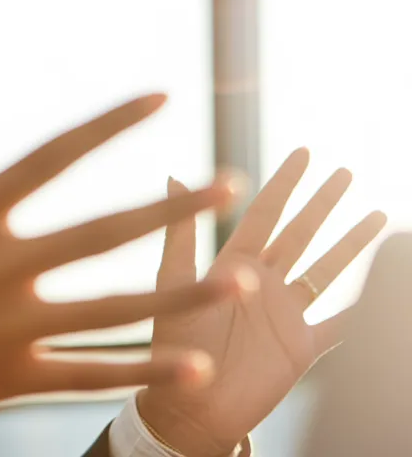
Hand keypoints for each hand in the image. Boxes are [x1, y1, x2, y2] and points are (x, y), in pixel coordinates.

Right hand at [0, 47, 247, 452]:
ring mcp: (5, 330)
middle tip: (231, 183)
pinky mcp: (6, 380)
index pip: (52, 157)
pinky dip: (140, 368)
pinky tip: (190, 358)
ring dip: (182, 292)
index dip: (110, 124)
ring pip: (113, 309)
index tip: (161, 98)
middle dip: (173, 206)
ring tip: (240, 276)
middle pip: (103, 231)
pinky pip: (87, 375)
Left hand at [139, 150, 387, 455]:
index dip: (284, 184)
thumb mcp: (174, 285)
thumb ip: (180, 234)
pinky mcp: (303, 346)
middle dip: (322, 203)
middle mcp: (261, 284)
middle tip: (344, 171)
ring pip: (326, 269)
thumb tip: (175, 176)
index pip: (263, 214)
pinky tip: (388, 287)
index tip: (304, 153)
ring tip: (377, 215)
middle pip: (300, 233)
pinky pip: (344, 322)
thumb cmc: (172, 346)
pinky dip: (368, 307)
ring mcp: (284, 313)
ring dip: (351, 244)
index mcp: (231, 265)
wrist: (189, 407)